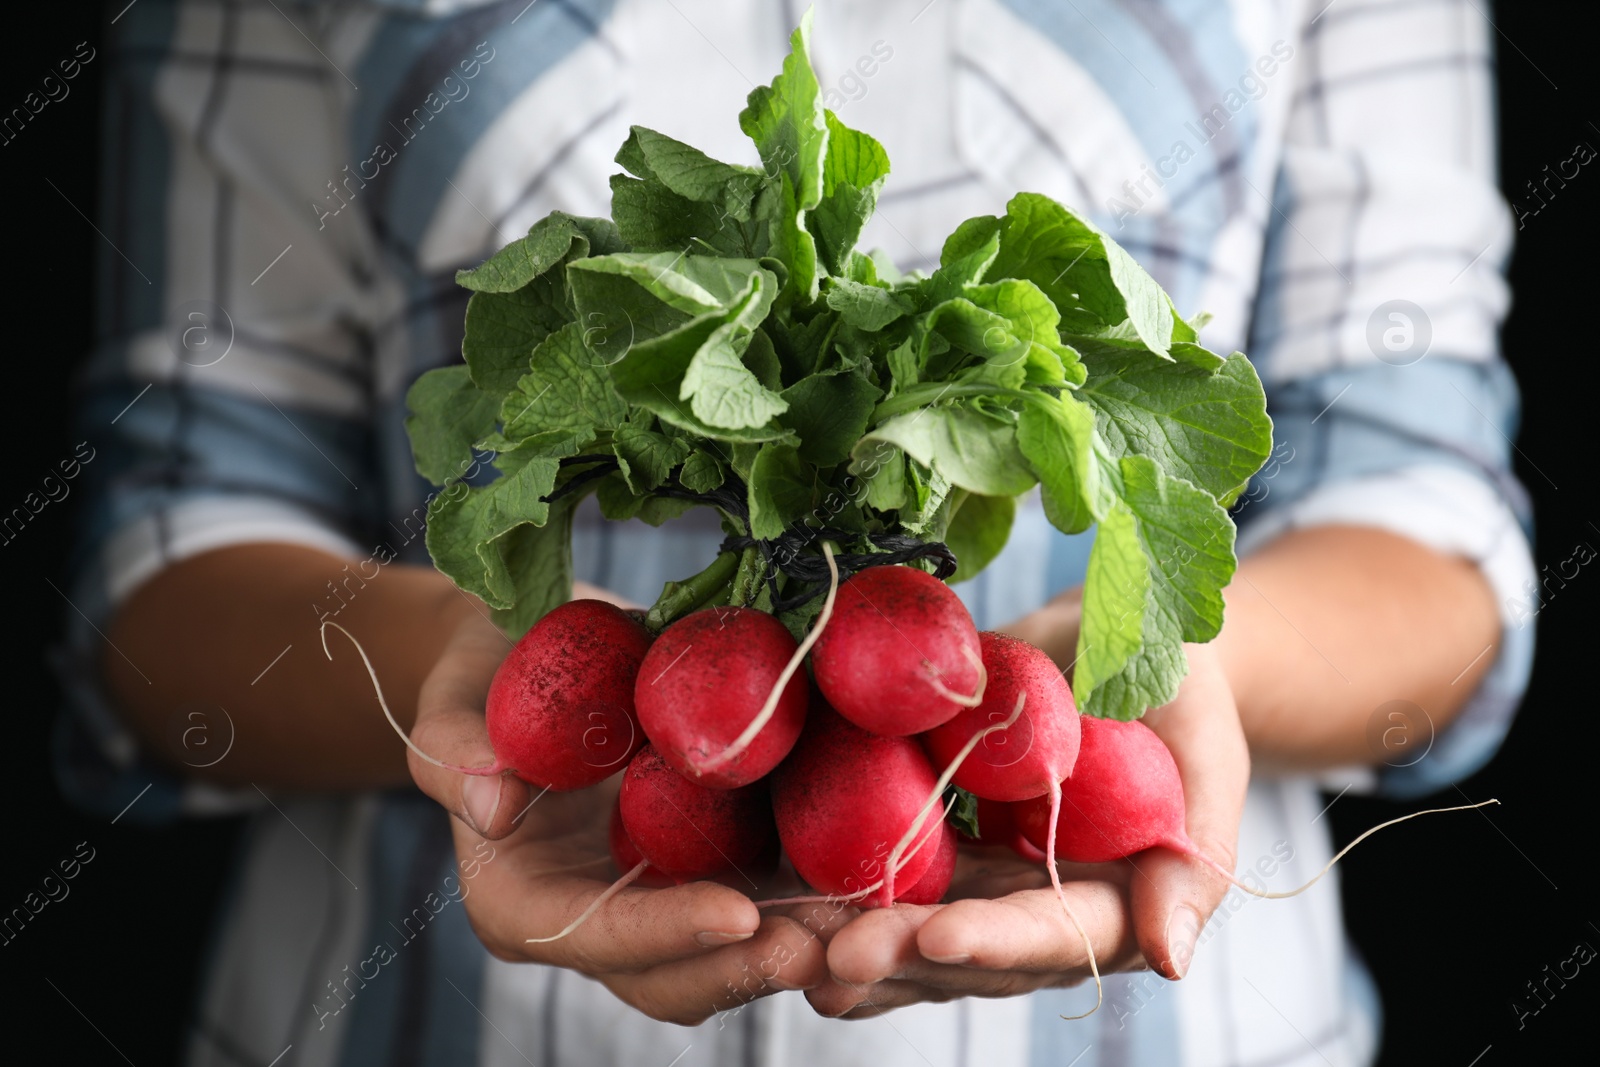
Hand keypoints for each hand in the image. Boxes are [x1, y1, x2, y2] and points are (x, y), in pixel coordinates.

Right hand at [407, 601, 829, 1024]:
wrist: (530, 649)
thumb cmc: (482, 671)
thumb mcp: (454, 698)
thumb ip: (455, 752)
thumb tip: (490, 805)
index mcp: (522, 903)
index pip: (595, 937)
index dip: (664, 932)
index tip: (736, 912)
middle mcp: (593, 922)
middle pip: (671, 976)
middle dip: (748, 967)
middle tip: (827, 945)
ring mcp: (656, 900)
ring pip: (729, 954)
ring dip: (800, 946)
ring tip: (870, 924)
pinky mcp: (707, 865)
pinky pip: (765, 896)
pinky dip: (817, 896)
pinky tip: (876, 876)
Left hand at [805, 597, 1248, 1018]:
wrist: (1120, 644)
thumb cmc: (1181, 688)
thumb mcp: (1205, 749)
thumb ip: (1194, 855)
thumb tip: (1170, 957)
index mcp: (1113, 905)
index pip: (1050, 936)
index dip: (994, 940)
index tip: (936, 936)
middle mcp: (1036, 914)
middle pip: (963, 954)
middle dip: (898, 958)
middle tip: (832, 956)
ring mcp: (976, 889)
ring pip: (906, 936)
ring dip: (846, 944)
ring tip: (784, 948)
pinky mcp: (931, 852)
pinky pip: (877, 884)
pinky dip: (826, 896)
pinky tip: (769, 908)